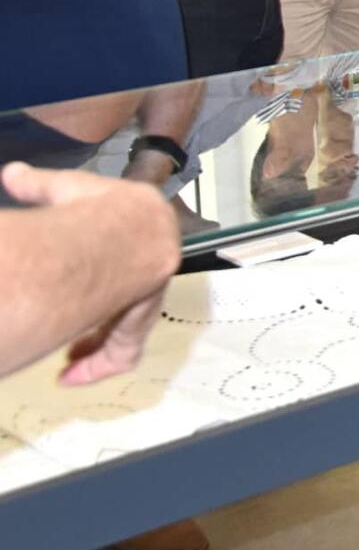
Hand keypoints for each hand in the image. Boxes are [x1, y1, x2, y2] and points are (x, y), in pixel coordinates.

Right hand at [0, 163, 178, 384]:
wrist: (119, 232)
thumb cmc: (92, 209)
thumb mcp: (64, 190)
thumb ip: (40, 185)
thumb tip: (13, 173)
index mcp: (142, 233)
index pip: (128, 259)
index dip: (104, 276)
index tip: (82, 292)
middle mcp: (152, 264)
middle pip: (127, 301)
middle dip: (98, 323)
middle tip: (73, 344)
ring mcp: (150, 293)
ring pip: (125, 330)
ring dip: (95, 347)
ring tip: (69, 365)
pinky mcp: (140, 320)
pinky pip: (121, 351)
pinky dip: (97, 365)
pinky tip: (72, 376)